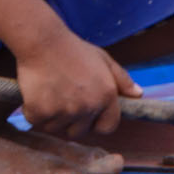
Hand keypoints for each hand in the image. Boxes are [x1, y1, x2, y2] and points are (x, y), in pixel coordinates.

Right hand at [14, 32, 140, 137]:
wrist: (42, 41)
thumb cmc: (73, 49)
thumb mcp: (103, 60)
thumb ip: (122, 79)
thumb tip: (138, 94)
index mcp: (106, 96)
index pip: (108, 127)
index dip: (98, 123)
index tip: (88, 115)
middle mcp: (88, 106)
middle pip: (80, 132)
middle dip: (73, 121)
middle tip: (64, 99)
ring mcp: (64, 111)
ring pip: (57, 128)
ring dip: (53, 117)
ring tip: (51, 92)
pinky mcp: (41, 112)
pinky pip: (39, 122)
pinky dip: (35, 112)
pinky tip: (37, 93)